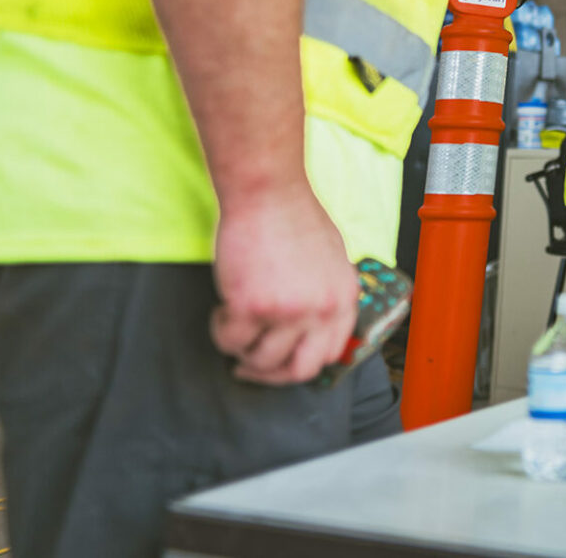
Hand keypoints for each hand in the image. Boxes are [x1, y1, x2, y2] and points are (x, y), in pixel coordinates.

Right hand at [211, 182, 357, 384]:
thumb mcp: (329, 259)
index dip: (302, 361)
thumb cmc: (293, 216)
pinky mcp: (251, 306)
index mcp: (344, 297)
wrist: (268, 191)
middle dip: (272, 375)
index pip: (332, 352)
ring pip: (260, 360)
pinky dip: (222, 331)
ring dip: (242, 349)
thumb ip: (325, 293)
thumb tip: (311, 325)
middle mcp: (322, 309)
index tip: (282, 360)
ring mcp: (288, 311)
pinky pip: (230, 341)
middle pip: (301, 370)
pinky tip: (223, 309)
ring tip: (234, 322)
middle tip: (249, 366)